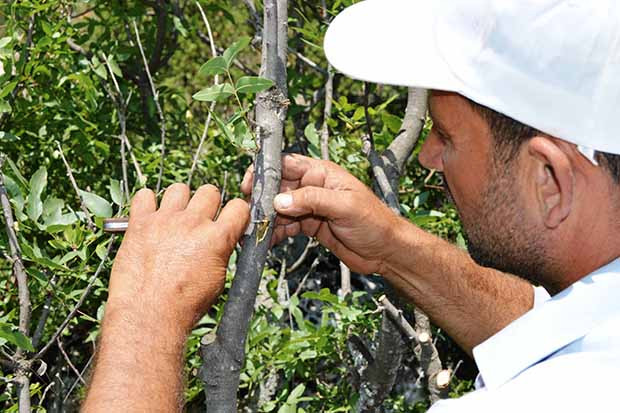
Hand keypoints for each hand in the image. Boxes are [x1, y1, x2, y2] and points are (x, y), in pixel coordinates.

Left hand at [107, 183, 249, 331]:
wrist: (149, 314)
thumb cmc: (183, 305)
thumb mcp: (217, 280)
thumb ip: (221, 252)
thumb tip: (221, 241)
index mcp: (217, 238)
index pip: (238, 207)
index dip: (236, 213)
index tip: (229, 218)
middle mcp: (193, 223)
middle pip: (209, 191)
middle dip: (208, 203)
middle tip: (200, 220)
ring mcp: (165, 220)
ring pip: (179, 188)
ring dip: (179, 200)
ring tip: (174, 218)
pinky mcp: (140, 222)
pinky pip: (144, 195)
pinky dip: (147, 203)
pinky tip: (149, 217)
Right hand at [241, 154, 401, 273]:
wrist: (386, 251)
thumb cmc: (375, 222)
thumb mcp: (344, 206)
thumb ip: (312, 200)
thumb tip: (280, 199)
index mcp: (323, 173)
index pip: (287, 164)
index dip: (266, 172)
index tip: (251, 185)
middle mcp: (314, 188)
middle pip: (278, 188)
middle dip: (261, 200)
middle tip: (249, 214)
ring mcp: (311, 207)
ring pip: (280, 209)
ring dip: (266, 219)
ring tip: (254, 230)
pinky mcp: (311, 226)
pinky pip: (286, 226)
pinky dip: (275, 233)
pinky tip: (268, 241)